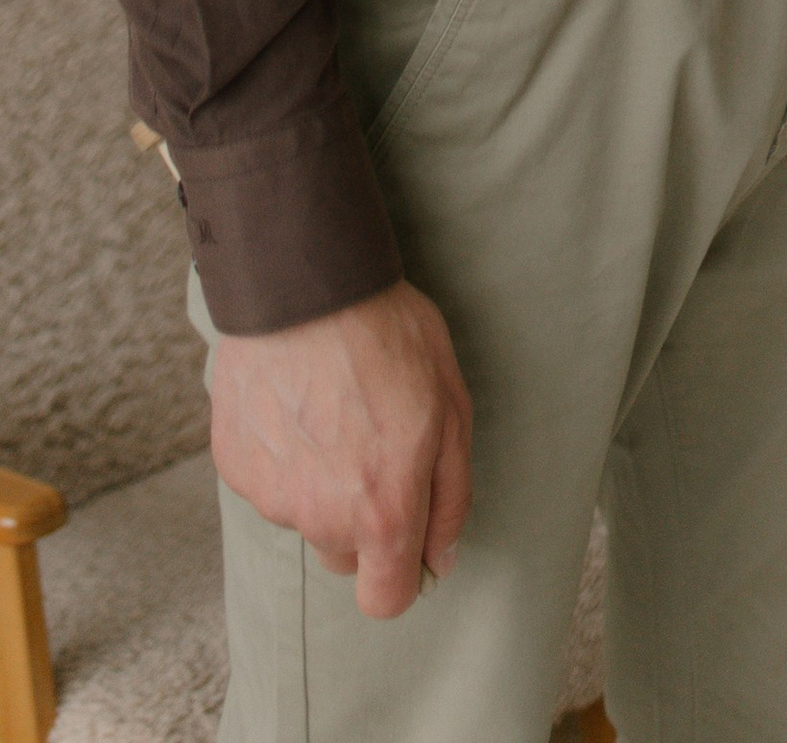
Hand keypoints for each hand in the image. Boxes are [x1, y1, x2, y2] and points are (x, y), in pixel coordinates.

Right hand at [209, 278, 473, 619]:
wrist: (304, 288)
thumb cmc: (388, 338)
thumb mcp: (452, 405)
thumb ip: (451, 496)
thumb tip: (439, 558)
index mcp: (381, 511)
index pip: (386, 600)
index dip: (402, 574)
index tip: (409, 535)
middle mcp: (320, 519)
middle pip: (345, 555)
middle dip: (364, 519)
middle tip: (375, 445)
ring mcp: (270, 496)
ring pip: (305, 515)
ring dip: (322, 482)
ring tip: (334, 409)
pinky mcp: (234, 468)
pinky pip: (269, 482)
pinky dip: (284, 456)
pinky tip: (297, 403)